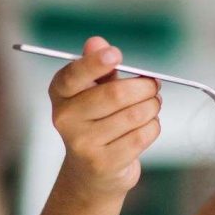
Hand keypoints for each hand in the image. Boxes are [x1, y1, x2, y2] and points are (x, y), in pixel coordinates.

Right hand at [49, 36, 160, 197]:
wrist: (91, 172)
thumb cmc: (96, 121)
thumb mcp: (93, 91)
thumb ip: (98, 66)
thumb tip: (96, 42)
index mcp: (60, 94)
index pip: (73, 75)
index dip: (95, 63)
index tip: (115, 54)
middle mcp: (65, 119)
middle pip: (114, 95)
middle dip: (144, 87)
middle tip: (154, 85)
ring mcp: (83, 144)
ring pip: (134, 115)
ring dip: (152, 106)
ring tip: (152, 105)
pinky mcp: (103, 163)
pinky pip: (141, 135)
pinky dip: (153, 126)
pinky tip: (147, 125)